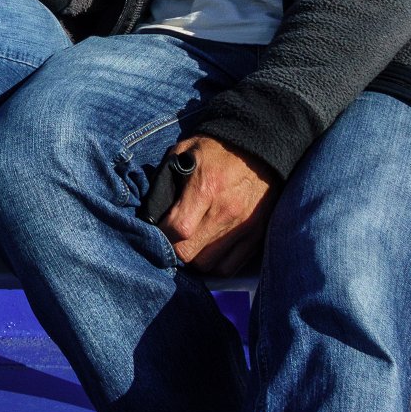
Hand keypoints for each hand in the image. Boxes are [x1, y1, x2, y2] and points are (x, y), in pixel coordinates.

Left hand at [160, 136, 278, 276]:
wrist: (260, 145)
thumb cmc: (215, 148)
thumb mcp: (182, 152)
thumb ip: (164, 182)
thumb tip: (150, 212)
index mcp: (205, 188)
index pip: (177, 229)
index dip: (161, 234)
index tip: (157, 229)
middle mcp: (226, 212)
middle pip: (190, 253)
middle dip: (174, 249)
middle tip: (171, 238)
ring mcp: (244, 226)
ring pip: (208, 265)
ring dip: (194, 258)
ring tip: (189, 244)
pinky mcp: (256, 234)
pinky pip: (230, 267)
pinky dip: (215, 264)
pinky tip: (207, 250)